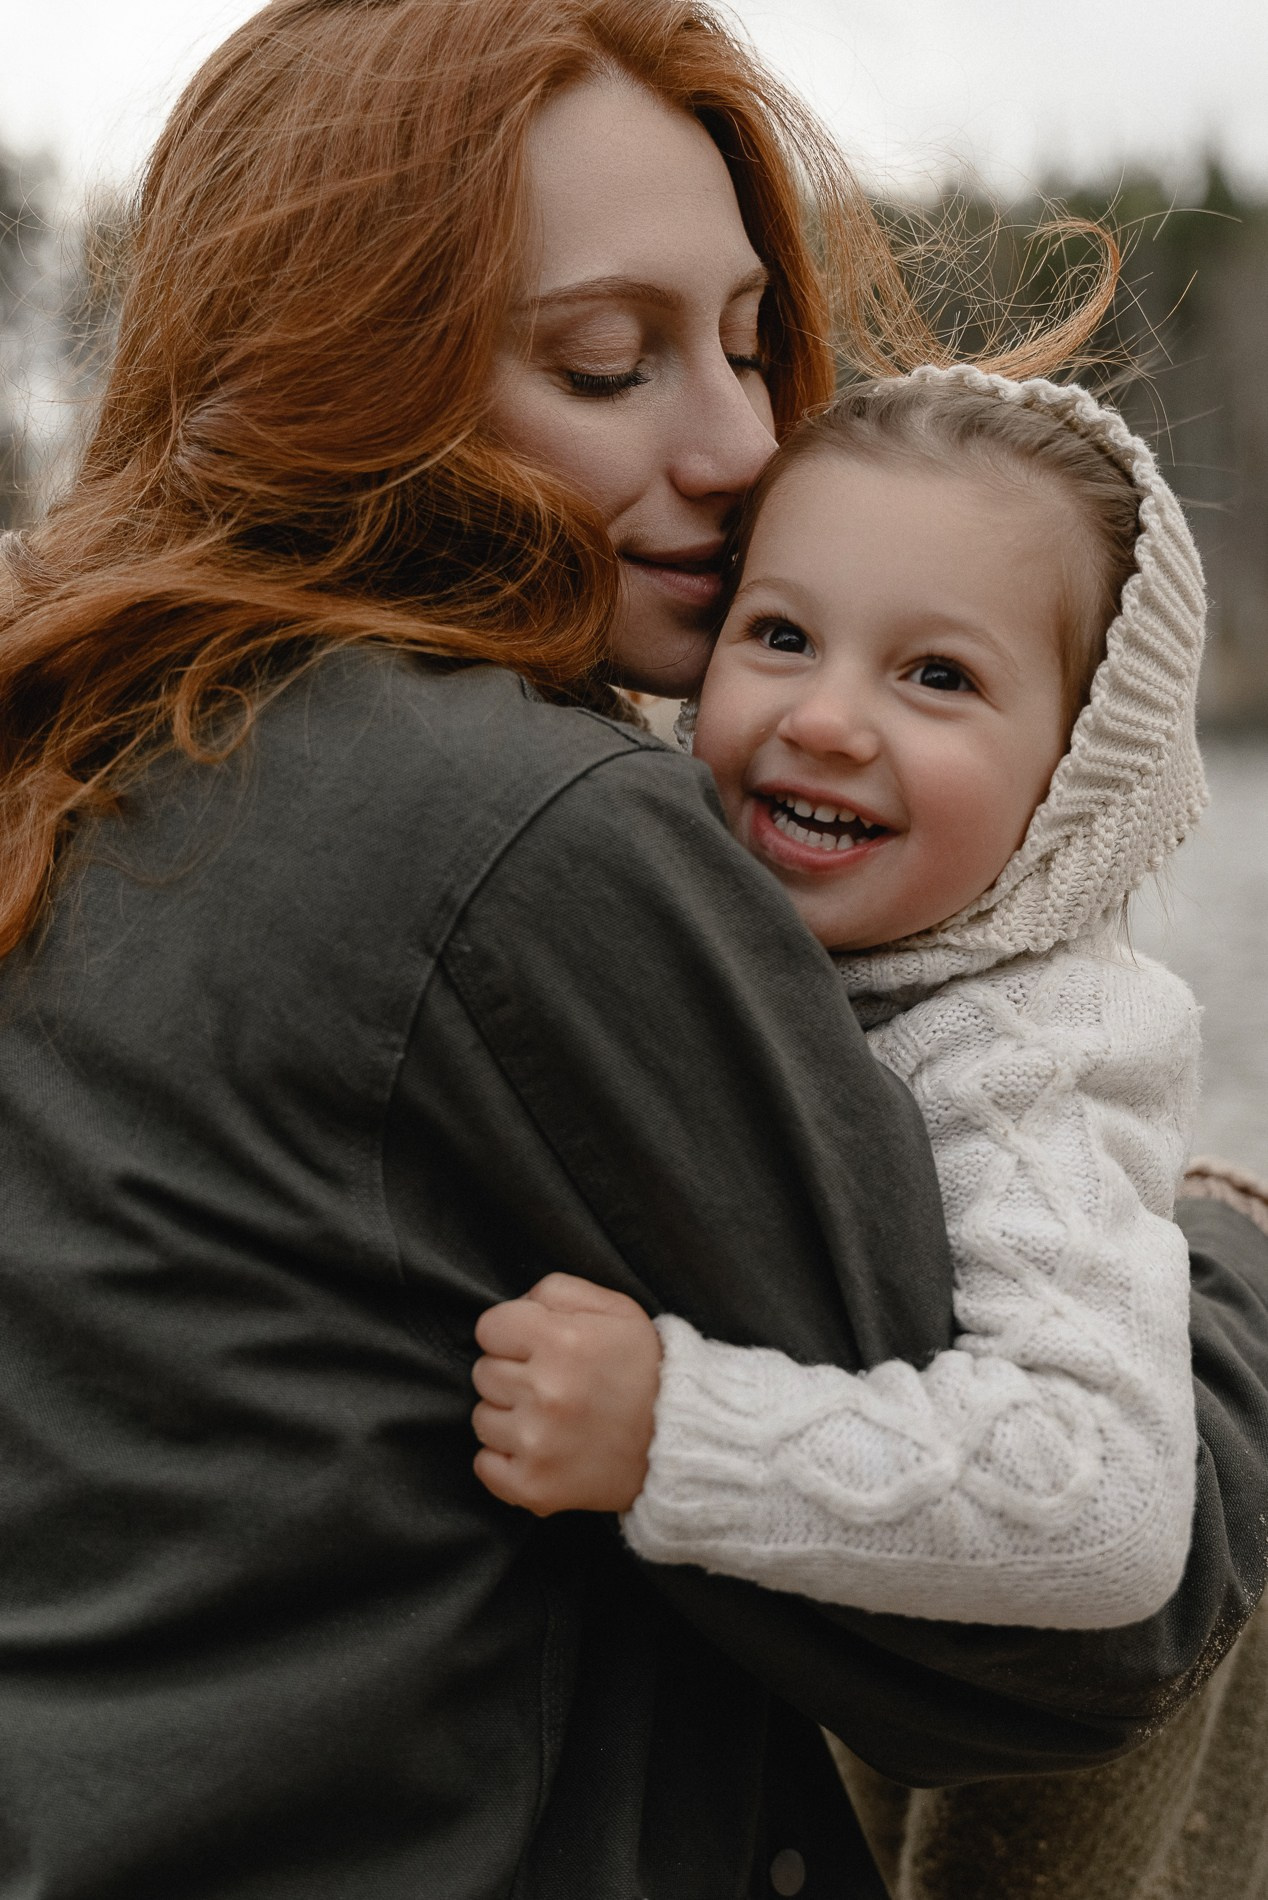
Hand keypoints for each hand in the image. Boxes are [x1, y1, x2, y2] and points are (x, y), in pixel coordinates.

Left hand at [472, 1273, 661, 1516]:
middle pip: (483, 1373)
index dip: (513, 1334)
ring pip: (482, 1419)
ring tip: (552, 1418)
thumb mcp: (614, 1308)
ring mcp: (538, 1444)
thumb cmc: (645, 1367)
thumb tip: (514, 1306)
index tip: (539, 1347)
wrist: (683, 1440)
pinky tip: (540, 1449)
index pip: (489, 1328)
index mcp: (562, 1341)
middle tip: (553, 1384)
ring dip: (509, 1417)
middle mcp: (546, 1392)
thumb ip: (556, 1291)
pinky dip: (505, 1460)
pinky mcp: (535, 1487)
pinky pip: (484, 1466)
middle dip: (513, 1373)